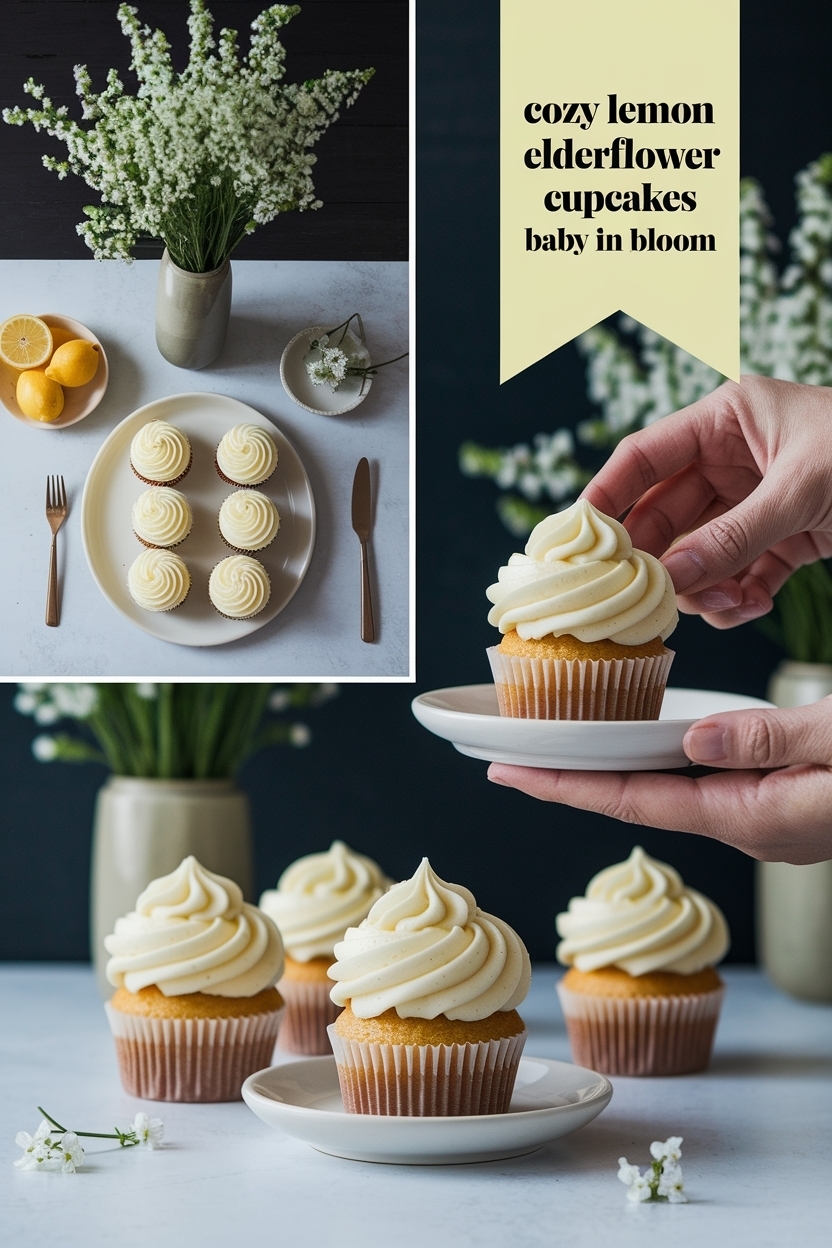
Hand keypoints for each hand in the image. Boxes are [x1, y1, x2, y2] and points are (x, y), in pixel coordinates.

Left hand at [487, 698, 831, 863]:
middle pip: (642, 799)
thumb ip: (770, 742)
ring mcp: (767, 817)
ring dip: (616, 770)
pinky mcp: (784, 801)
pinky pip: (707, 784)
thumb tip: (693, 741)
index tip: (508, 773)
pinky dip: (666, 764)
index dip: (566, 787)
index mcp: (754, 816)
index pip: (638, 802)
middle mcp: (751, 824)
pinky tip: (650, 745)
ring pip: (673, 791)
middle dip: (575, 779)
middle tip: (511, 756)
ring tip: (562, 747)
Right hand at [583, 375, 831, 628]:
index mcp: (728, 417)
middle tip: (637, 596)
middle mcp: (734, 457)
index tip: (576, 540)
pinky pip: (739, 571)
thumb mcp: (801, 491)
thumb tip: (670, 578)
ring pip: (700, 551)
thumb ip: (733, 536)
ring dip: (702, 584)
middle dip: (658, 558)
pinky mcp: (783, 536)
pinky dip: (739, 596)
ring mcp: (756, 499)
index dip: (604, 496)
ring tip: (718, 603)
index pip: (643, 456)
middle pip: (667, 514)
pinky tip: (749, 606)